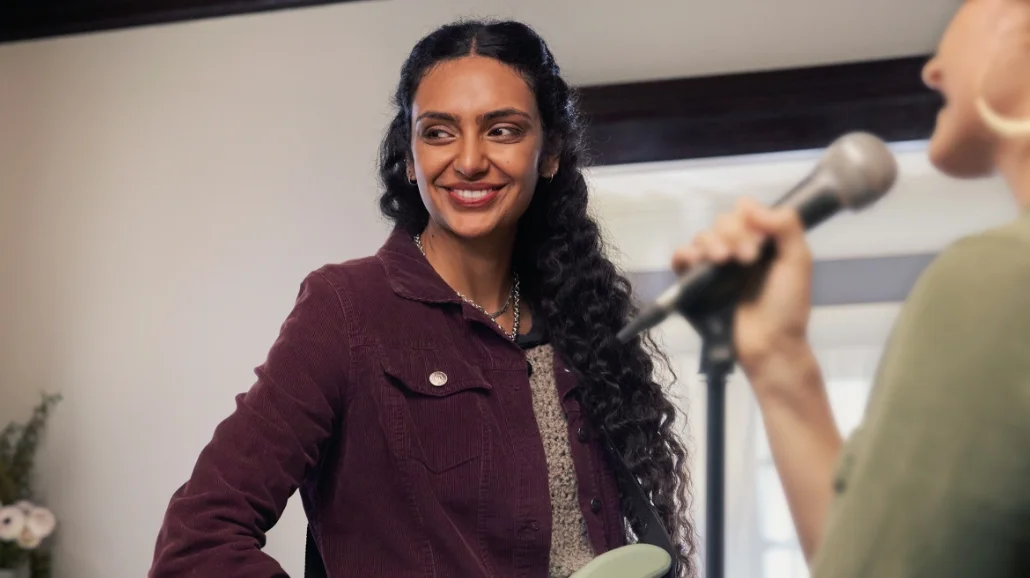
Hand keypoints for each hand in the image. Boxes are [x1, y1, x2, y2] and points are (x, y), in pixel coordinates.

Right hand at [672, 197, 813, 377]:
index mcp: (761, 242)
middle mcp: (737, 251)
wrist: (770, 345)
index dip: (748, 219)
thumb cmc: (787, 307)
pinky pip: (680, 259)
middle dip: (733, 234)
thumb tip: (749, 204)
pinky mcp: (696, 284)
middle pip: (722, 222)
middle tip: (749, 258)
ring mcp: (715, 268)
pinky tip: (696, 262)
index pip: (745, 212)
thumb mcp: (797, 261)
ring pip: (702, 237)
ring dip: (712, 243)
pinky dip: (684, 255)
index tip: (760, 240)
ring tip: (723, 262)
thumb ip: (785, 226)